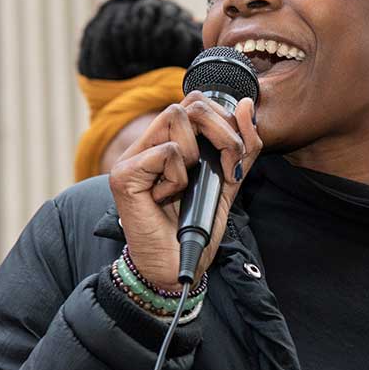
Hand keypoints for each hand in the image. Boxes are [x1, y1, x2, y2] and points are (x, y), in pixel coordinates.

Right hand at [108, 93, 261, 290]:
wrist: (178, 268)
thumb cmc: (196, 228)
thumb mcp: (228, 181)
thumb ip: (241, 147)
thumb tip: (245, 105)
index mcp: (168, 142)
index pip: (196, 102)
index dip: (224, 120)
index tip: (234, 157)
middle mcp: (147, 144)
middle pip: (189, 103)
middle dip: (222, 132)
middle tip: (227, 167)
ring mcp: (132, 157)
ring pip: (176, 117)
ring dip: (196, 155)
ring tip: (189, 184)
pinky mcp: (124, 174)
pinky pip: (166, 152)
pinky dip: (178, 177)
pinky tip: (168, 198)